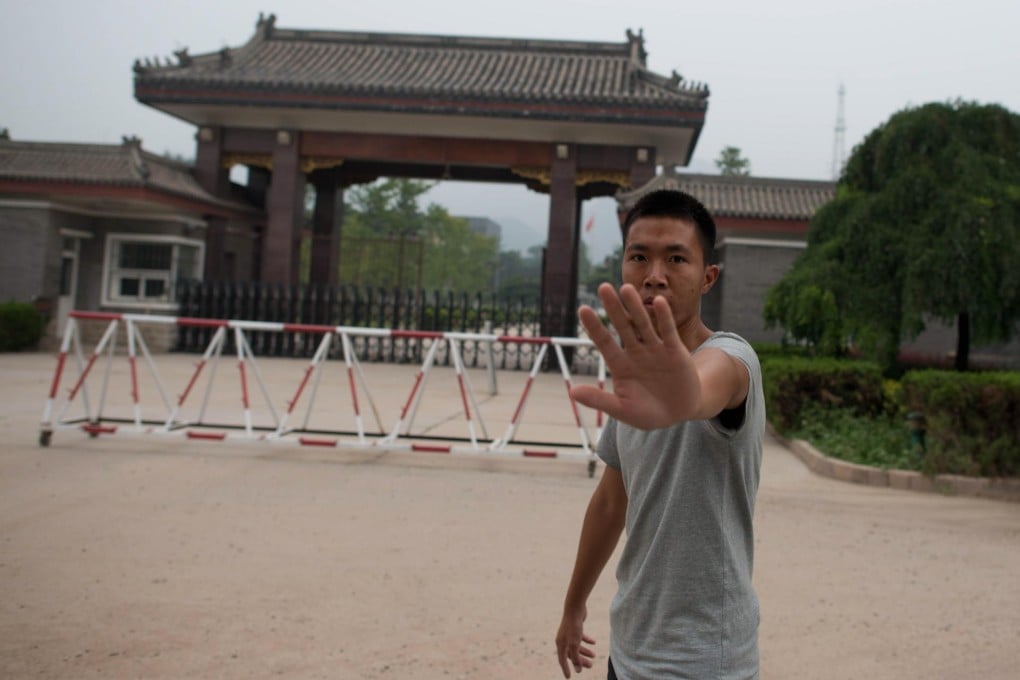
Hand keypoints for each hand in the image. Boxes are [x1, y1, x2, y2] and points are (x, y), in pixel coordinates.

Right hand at [556, 606, 595, 677]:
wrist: (575, 607)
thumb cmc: (573, 626)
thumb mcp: (575, 644)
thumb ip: (576, 657)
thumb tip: (578, 670)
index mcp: (560, 644)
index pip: (562, 660)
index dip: (566, 669)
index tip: (569, 677)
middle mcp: (563, 639)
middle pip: (571, 654)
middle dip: (580, 660)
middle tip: (591, 666)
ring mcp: (568, 633)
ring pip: (577, 646)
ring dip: (585, 651)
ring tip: (595, 655)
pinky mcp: (575, 627)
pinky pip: (580, 637)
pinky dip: (587, 640)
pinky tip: (594, 642)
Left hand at [571, 283, 702, 429]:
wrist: (679, 414)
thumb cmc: (648, 413)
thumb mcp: (622, 409)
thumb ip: (599, 400)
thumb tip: (571, 392)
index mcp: (620, 365)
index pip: (604, 342)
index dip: (594, 327)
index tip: (583, 309)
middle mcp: (636, 353)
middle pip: (623, 327)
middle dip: (613, 309)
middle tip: (602, 287)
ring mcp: (655, 350)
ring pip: (644, 324)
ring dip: (635, 307)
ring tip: (626, 288)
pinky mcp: (675, 352)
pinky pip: (668, 332)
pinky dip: (664, 318)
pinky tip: (659, 302)